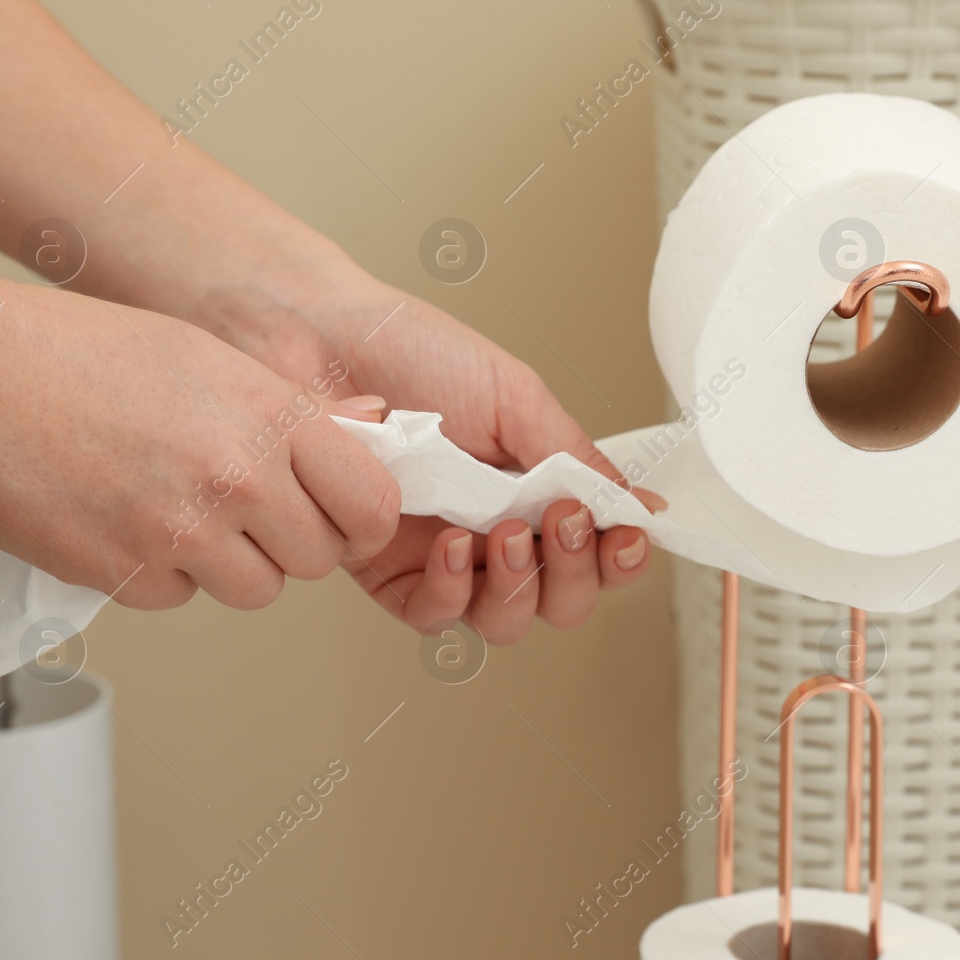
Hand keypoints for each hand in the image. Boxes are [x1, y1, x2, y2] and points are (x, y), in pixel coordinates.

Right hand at [0, 276, 402, 610]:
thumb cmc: (85, 351)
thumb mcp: (212, 358)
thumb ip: (294, 412)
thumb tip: (374, 430)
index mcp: (272, 418)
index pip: (374, 505)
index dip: (362, 519)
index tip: (342, 515)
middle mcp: (239, 479)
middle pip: (318, 560)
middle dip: (291, 543)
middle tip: (251, 511)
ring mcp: (181, 532)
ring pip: (255, 589)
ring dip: (230, 563)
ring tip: (181, 508)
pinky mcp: (125, 574)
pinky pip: (178, 598)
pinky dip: (159, 574)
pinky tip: (126, 518)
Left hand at [181, 256, 657, 641]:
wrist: (319, 340)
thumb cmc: (410, 350)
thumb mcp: (515, 397)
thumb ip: (577, 457)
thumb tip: (640, 503)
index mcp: (532, 486)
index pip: (595, 548)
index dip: (618, 557)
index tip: (626, 535)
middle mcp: (492, 528)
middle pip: (559, 600)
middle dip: (575, 574)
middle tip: (564, 522)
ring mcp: (441, 555)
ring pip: (503, 619)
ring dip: (520, 586)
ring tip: (509, 532)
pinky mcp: (385, 571)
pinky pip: (434, 614)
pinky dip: (455, 590)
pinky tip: (454, 547)